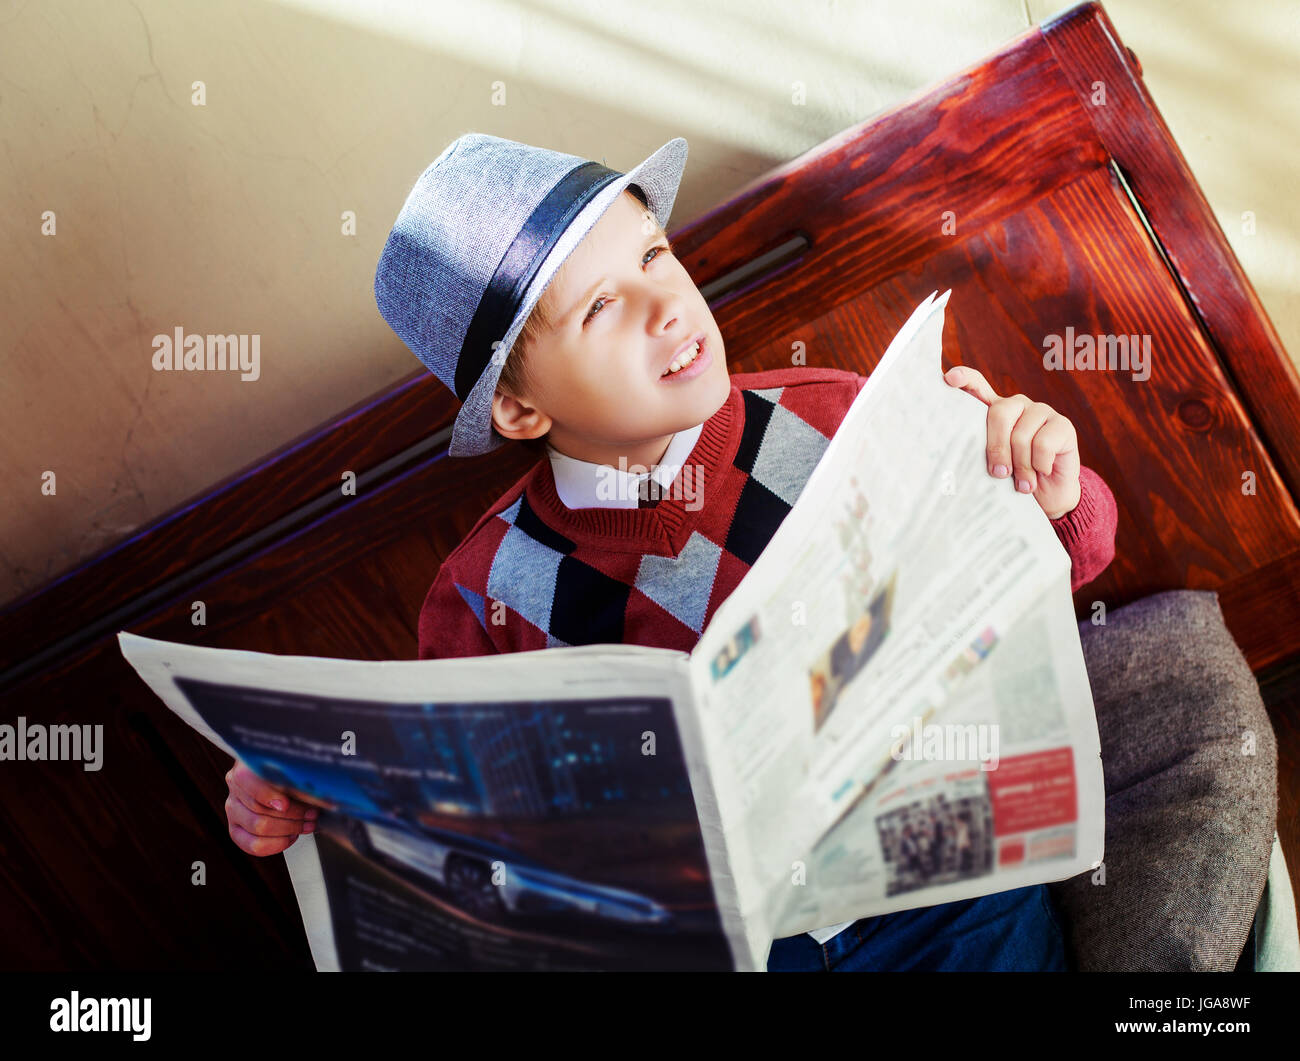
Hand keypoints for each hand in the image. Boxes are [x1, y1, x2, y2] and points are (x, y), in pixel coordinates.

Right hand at [225, 758, 319, 856]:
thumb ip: (300, 779)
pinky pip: (252, 845)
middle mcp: (235, 789)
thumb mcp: (296, 770)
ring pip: (258, 827)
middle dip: (292, 814)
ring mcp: (233, 810)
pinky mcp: (236, 830)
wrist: (284, 782)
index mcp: (245, 768)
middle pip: (258, 808)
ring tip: (306, 825)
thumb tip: (320, 797)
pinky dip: (276, 844)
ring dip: (289, 829)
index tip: (286, 804)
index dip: (267, 795)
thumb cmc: (291, 774)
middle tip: (312, 814)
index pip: (247, 782)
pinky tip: (291, 836)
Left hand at [942, 366, 1081, 519]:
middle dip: (997, 449)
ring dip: (1021, 466)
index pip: (977, 385)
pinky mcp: (1062, 424)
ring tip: (1023, 483)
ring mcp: (1041, 411)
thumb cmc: (1012, 480)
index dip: (964, 379)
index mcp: (994, 412)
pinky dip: (1040, 465)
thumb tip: (961, 455)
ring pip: (1021, 435)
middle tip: (999, 474)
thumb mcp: (991, 466)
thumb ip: (977, 452)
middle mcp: (1017, 405)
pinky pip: (1043, 444)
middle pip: (999, 414)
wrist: (1048, 497)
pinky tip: (1042, 471)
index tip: (949, 379)